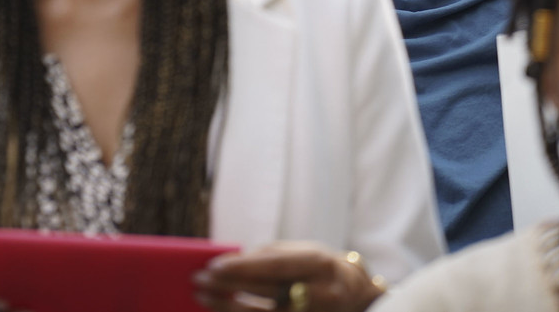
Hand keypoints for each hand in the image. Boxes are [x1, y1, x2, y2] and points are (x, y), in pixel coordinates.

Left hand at [193, 243, 385, 311]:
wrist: (359, 298)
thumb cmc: (325, 270)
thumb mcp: (307, 253)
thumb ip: (275, 255)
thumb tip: (234, 261)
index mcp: (319, 263)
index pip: (274, 265)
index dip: (241, 267)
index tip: (212, 266)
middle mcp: (319, 293)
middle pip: (265, 292)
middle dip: (228, 287)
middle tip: (199, 282)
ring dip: (228, 309)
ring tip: (204, 299)